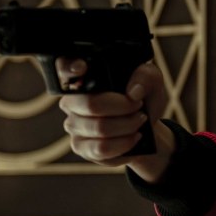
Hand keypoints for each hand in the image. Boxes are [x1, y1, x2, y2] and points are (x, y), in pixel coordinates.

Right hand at [57, 58, 174, 181]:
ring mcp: (73, 125)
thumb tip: (133, 92)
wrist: (147, 129)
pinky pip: (101, 148)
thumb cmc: (143, 100)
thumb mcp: (151, 82)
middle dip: (124, 108)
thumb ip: (145, 77)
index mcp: (83, 78)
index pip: (63, 67)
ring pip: (100, 128)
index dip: (69, 67)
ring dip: (128, 126)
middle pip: (91, 104)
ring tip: (140, 122)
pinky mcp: (81, 148)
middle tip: (139, 107)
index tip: (82, 67)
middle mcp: (71, 101)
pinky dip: (124, 143)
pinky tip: (134, 138)